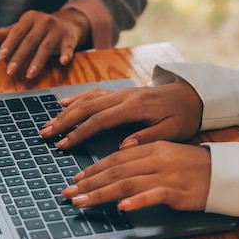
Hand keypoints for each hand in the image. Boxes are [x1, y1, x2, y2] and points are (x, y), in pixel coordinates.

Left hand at [0, 8, 89, 78]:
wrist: (68, 22)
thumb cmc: (40, 28)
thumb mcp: (24, 27)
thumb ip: (6, 33)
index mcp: (30, 17)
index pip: (17, 32)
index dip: (9, 44)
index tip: (1, 57)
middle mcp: (44, 21)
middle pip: (30, 41)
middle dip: (20, 57)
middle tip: (11, 72)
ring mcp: (58, 30)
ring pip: (46, 47)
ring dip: (38, 61)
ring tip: (30, 74)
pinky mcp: (70, 38)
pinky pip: (68, 47)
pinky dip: (66, 54)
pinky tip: (63, 62)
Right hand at [39, 81, 202, 148]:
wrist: (193, 96)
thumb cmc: (183, 116)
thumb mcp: (172, 130)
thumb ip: (147, 137)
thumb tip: (123, 146)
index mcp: (134, 107)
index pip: (100, 120)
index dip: (80, 132)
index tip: (64, 144)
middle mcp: (123, 96)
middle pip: (87, 107)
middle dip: (64, 121)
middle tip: (45, 134)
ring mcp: (120, 92)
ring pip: (87, 99)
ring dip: (65, 111)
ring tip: (48, 124)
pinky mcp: (120, 92)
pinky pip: (94, 93)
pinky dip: (76, 98)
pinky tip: (63, 104)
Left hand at [61, 141, 210, 212]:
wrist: (222, 173)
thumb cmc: (191, 165)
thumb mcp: (165, 154)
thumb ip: (140, 158)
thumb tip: (114, 169)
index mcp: (151, 148)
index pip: (116, 158)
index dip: (94, 168)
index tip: (76, 179)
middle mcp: (155, 159)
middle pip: (116, 170)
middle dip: (89, 182)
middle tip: (68, 192)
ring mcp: (166, 175)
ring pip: (127, 183)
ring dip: (101, 193)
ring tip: (81, 201)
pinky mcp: (177, 191)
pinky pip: (153, 195)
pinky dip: (136, 201)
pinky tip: (121, 207)